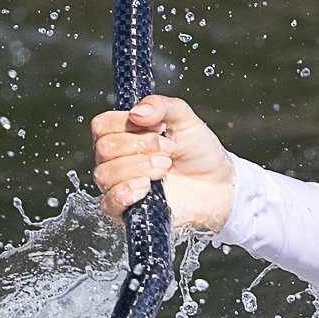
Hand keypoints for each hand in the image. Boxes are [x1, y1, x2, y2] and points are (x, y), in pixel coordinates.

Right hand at [91, 94, 237, 232]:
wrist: (217, 183)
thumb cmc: (198, 150)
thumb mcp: (185, 119)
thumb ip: (162, 106)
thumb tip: (137, 113)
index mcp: (122, 134)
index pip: (101, 125)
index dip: (127, 124)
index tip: (159, 127)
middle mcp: (114, 160)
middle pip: (104, 148)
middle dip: (141, 146)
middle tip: (169, 149)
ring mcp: (118, 186)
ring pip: (105, 174)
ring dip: (139, 167)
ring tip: (165, 167)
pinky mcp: (126, 212)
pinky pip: (108, 204)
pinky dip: (126, 193)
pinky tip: (147, 187)